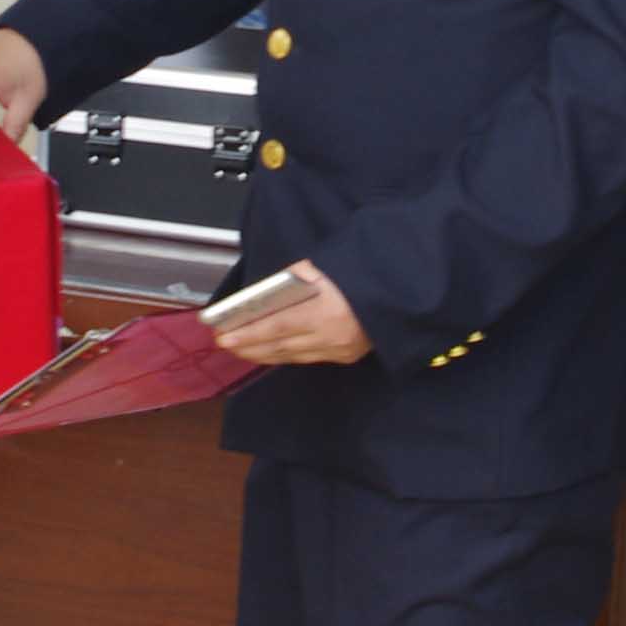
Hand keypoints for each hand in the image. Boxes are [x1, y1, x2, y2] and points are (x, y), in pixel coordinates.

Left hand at [214, 262, 369, 366]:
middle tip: (225, 343)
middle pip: (280, 345)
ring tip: (241, 349)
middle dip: (249, 346)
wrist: (401, 295)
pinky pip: (307, 357)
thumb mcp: (327, 267)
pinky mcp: (345, 357)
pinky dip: (285, 354)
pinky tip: (270, 351)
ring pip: (291, 356)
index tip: (224, 336)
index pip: (278, 326)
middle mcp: (330, 336)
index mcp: (325, 311)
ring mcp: (338, 350)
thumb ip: (297, 276)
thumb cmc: (362, 275)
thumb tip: (269, 290)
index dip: (249, 334)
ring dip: (263, 354)